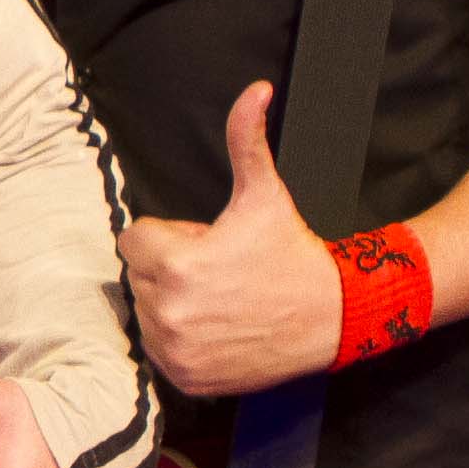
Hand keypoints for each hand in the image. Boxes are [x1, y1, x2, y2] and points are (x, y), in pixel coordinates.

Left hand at [113, 82, 343, 398]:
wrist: (334, 315)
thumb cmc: (292, 252)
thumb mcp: (264, 193)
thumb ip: (246, 138)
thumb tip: (256, 90)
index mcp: (174, 264)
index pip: (134, 240)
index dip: (170, 237)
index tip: (205, 243)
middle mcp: (168, 311)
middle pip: (139, 275)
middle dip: (170, 269)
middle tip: (218, 270)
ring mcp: (175, 349)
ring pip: (147, 312)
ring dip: (172, 303)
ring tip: (220, 298)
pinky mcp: (185, 377)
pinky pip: (158, 350)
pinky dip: (180, 340)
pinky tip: (217, 327)